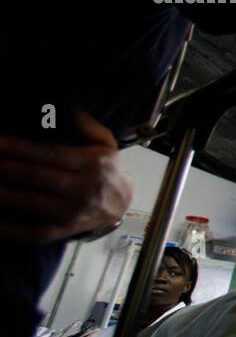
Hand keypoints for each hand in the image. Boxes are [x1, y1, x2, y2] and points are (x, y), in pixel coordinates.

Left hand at [0, 108, 132, 243]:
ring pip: (29, 202)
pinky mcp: (64, 230)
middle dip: (4, 168)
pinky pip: (33, 232)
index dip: (17, 148)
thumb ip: (84, 123)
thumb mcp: (104, 141)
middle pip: (34, 177)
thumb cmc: (106, 168)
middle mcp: (82, 188)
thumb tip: (64, 105)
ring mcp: (72, 212)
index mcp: (90, 163)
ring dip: (2, 194)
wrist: (122, 203)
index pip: (47, 154)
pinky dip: (10, 229)